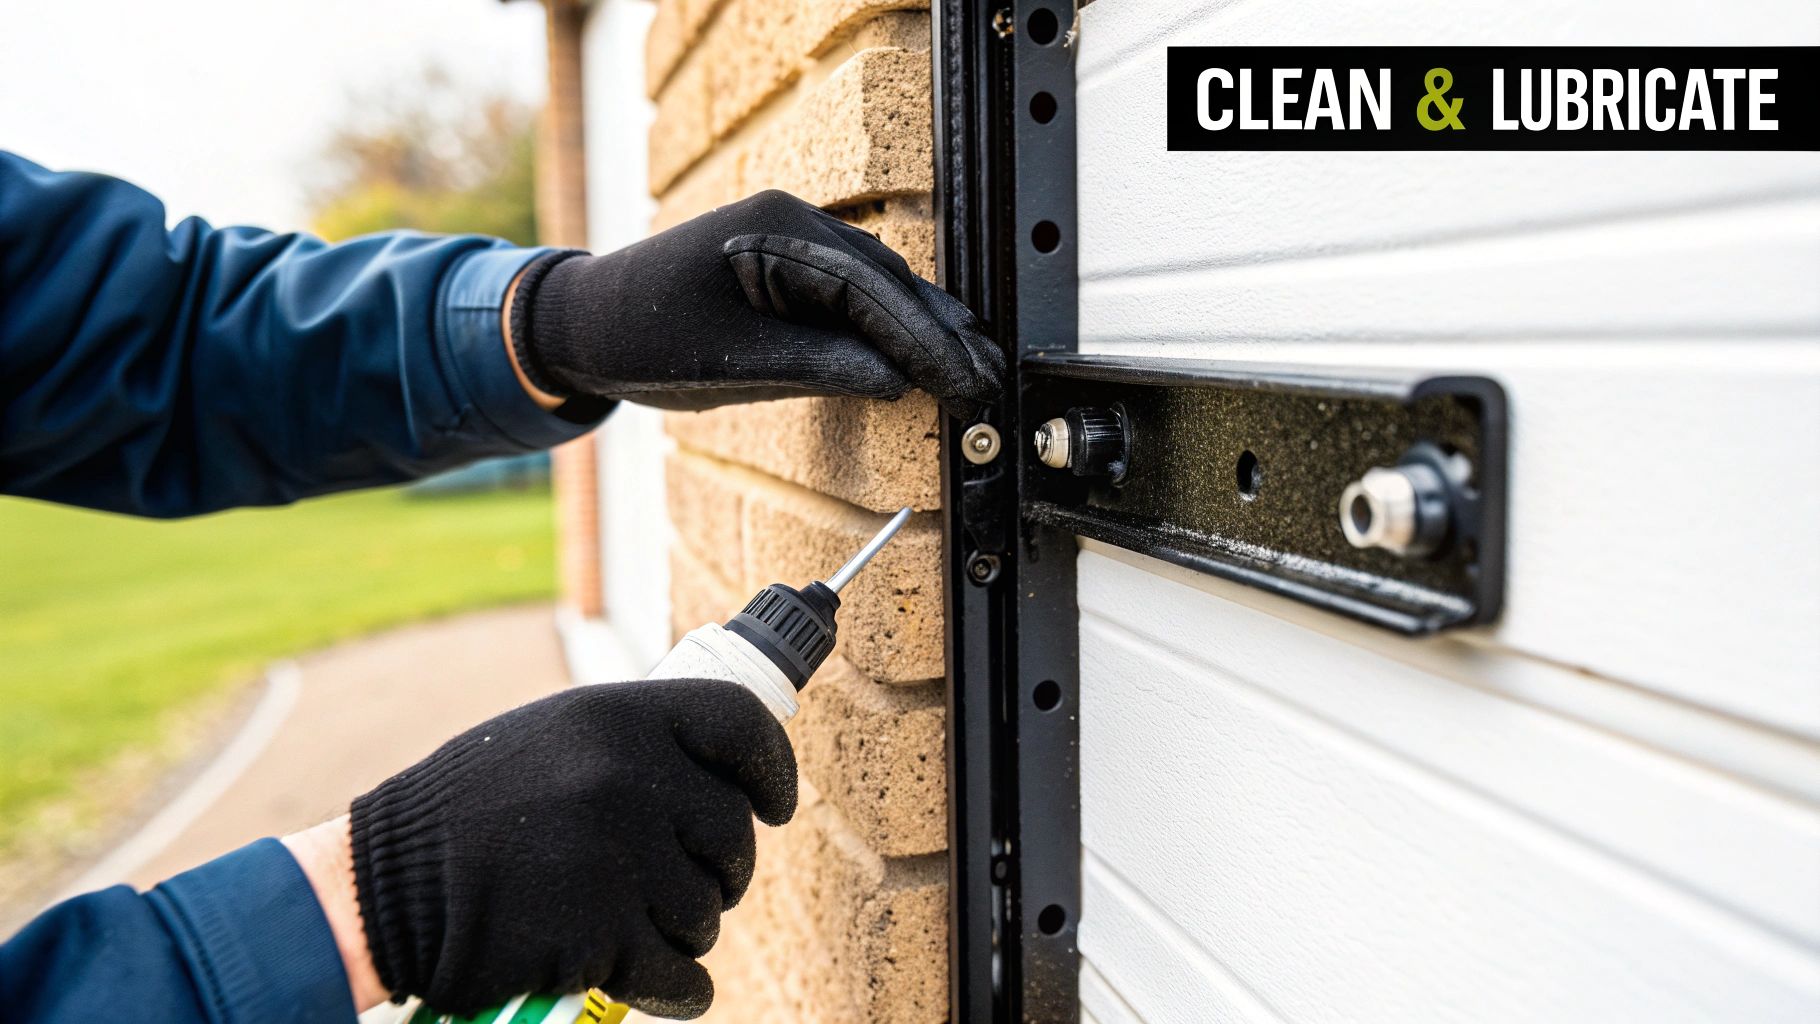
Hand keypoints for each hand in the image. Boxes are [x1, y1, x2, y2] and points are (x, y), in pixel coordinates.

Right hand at [344, 679, 796, 1017]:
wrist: (381, 888)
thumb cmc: (469, 813)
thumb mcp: (552, 740)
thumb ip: (634, 747)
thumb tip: (724, 771)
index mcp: (617, 717)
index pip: (739, 726)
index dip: (771, 769)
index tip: (775, 805)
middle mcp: (626, 778)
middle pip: (733, 832)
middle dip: (719, 868)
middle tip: (676, 882)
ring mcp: (618, 859)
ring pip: (709, 910)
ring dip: (682, 927)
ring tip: (626, 920)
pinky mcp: (602, 937)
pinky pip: (686, 974)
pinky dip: (678, 987)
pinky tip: (655, 979)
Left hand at [507, 190, 1004, 417]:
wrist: (583, 323)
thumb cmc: (642, 337)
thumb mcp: (734, 364)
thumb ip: (822, 368)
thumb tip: (898, 382)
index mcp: (777, 230)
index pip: (872, 289)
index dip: (925, 341)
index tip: (963, 382)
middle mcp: (793, 224)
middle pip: (889, 281)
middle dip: (941, 334)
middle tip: (987, 383)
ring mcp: (793, 242)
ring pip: (880, 287)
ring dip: (926, 330)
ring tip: (975, 371)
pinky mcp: (789, 268)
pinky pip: (855, 295)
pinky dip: (890, 328)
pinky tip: (924, 354)